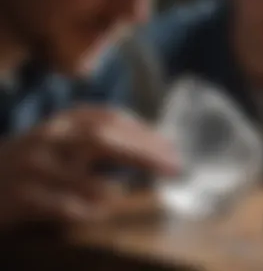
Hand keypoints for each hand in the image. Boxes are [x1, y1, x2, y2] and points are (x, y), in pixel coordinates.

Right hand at [0, 106, 176, 227]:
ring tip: (132, 193)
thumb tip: (150, 147)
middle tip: (174, 167)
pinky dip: (87, 211)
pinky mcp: (20, 197)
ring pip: (84, 177)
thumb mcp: (68, 138)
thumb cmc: (38, 158)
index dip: (144, 132)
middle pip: (103, 139)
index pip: (111, 118)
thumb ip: (101, 137)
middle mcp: (51, 137)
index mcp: (65, 120)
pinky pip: (63, 208)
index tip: (170, 147)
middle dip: (143, 153)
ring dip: (113, 189)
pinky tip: (99, 212)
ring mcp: (34, 166)